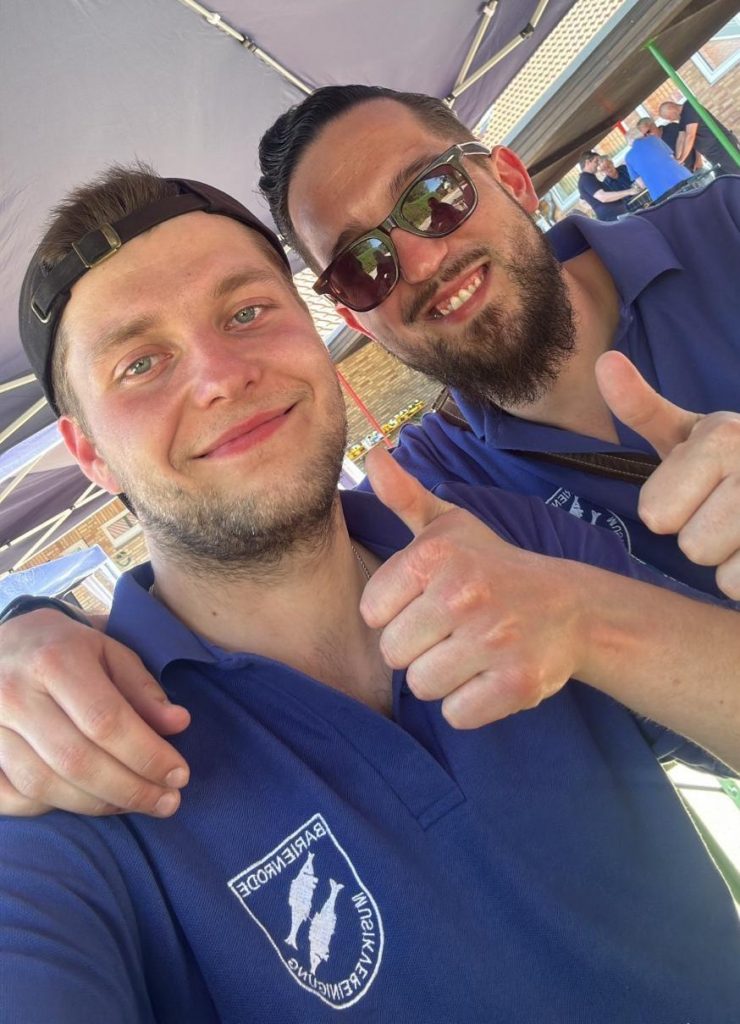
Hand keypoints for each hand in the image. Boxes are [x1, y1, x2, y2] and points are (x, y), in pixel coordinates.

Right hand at [0, 609, 190, 815]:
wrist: (0, 643)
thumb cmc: (63, 648)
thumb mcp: (108, 650)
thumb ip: (143, 688)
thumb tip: (179, 725)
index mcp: (54, 660)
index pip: (106, 720)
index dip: (147, 754)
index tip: (180, 775)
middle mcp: (13, 694)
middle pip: (77, 760)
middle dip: (130, 789)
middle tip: (167, 802)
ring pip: (44, 785)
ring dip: (98, 804)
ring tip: (135, 804)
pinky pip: (12, 797)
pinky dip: (50, 808)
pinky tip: (86, 801)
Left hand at [359, 447, 585, 728]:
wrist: (572, 608)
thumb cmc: (494, 566)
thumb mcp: (449, 525)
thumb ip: (404, 497)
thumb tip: (373, 454)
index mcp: (436, 555)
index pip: (372, 613)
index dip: (396, 613)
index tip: (428, 602)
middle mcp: (464, 595)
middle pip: (393, 654)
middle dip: (418, 648)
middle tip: (452, 631)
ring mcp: (494, 641)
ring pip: (423, 686)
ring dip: (442, 677)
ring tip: (469, 653)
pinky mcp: (517, 684)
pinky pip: (457, 714)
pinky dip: (469, 704)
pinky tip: (488, 676)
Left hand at [596, 351, 739, 597]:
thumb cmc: (732, 462)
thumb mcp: (688, 433)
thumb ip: (641, 408)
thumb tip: (603, 362)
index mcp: (722, 436)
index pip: (655, 514)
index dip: (670, 511)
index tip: (696, 490)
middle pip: (692, 548)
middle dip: (703, 540)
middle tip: (725, 514)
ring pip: (725, 576)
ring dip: (730, 563)